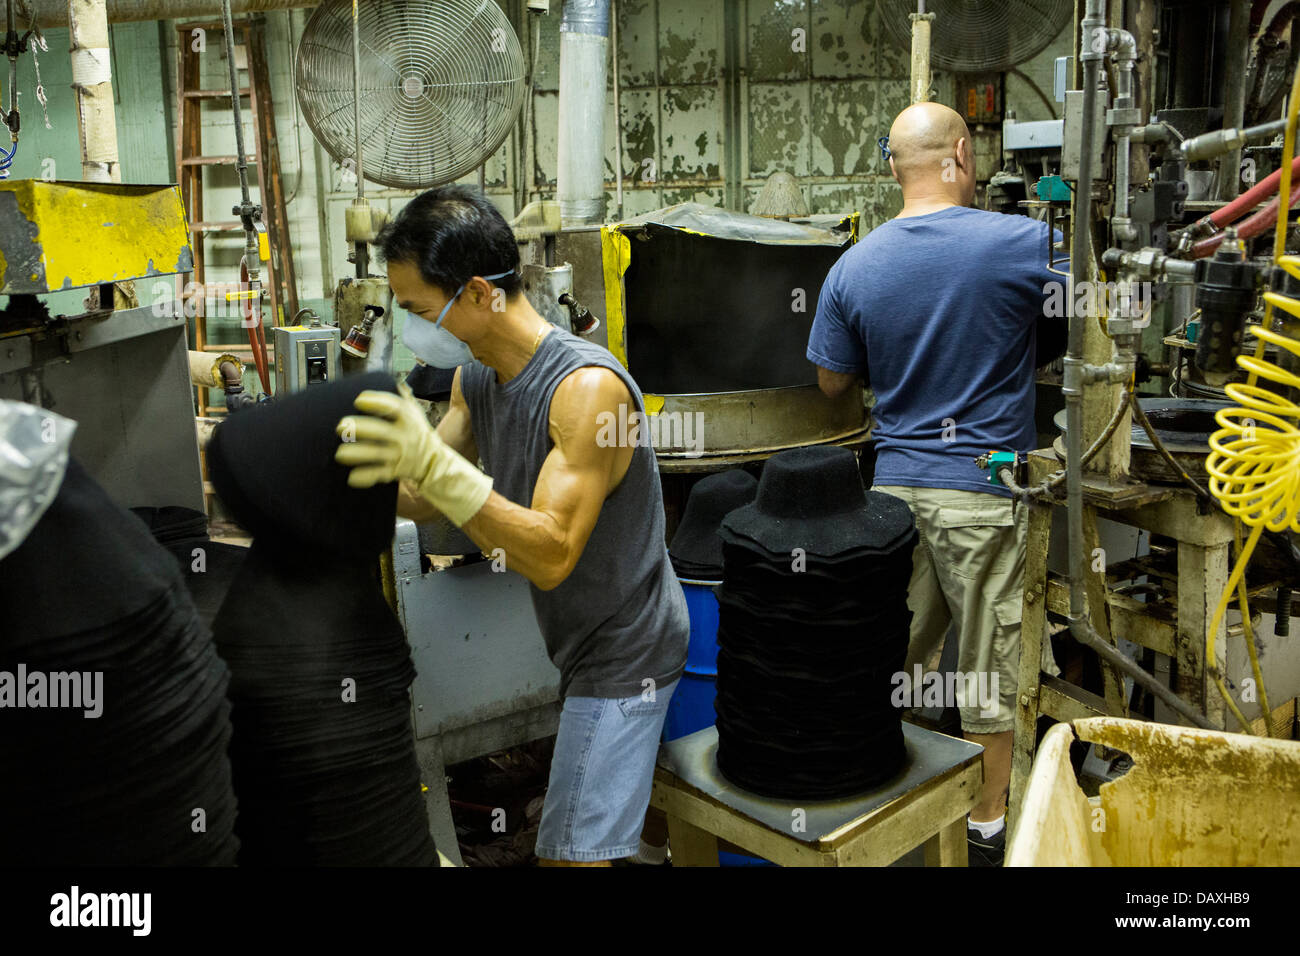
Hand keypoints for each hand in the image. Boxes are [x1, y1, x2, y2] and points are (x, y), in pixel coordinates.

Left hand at [335, 383, 491, 525]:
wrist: (433, 461)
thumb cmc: (418, 432)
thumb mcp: (415, 411)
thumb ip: (402, 396)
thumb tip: (391, 379)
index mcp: (408, 418)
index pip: (392, 407)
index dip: (375, 402)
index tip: (358, 400)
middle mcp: (404, 436)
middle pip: (380, 431)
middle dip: (359, 428)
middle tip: (340, 426)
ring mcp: (398, 455)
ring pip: (375, 454)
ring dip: (356, 454)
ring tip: (340, 453)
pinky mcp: (393, 472)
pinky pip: (378, 475)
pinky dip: (364, 477)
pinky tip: (351, 477)